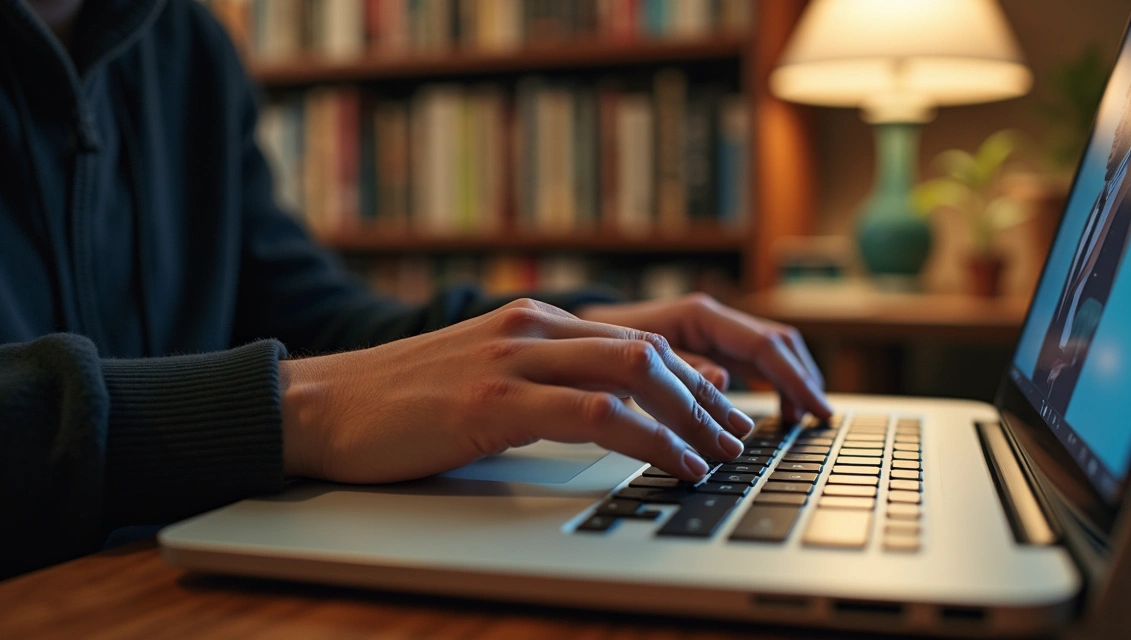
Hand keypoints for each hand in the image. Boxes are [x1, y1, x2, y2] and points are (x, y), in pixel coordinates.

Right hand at [279, 299, 754, 483]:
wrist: (322, 404)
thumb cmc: (403, 403)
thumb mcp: (486, 378)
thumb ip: (546, 383)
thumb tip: (609, 412)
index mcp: (535, 320)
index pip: (638, 340)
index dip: (693, 379)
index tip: (722, 415)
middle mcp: (533, 326)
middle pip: (650, 352)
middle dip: (706, 399)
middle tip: (737, 439)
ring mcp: (514, 357)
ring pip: (635, 372)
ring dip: (692, 418)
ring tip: (720, 457)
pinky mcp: (495, 398)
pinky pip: (596, 414)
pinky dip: (650, 438)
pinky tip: (674, 463)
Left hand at [576, 293, 830, 422]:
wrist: (571, 334)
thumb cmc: (595, 343)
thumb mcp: (628, 359)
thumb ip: (676, 368)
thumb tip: (723, 381)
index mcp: (699, 316)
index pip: (765, 346)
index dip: (795, 379)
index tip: (815, 410)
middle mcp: (711, 320)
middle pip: (777, 345)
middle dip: (802, 380)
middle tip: (818, 420)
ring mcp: (711, 333)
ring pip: (769, 353)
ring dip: (790, 383)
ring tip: (799, 420)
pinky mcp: (706, 349)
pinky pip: (752, 363)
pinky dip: (770, 385)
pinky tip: (774, 412)